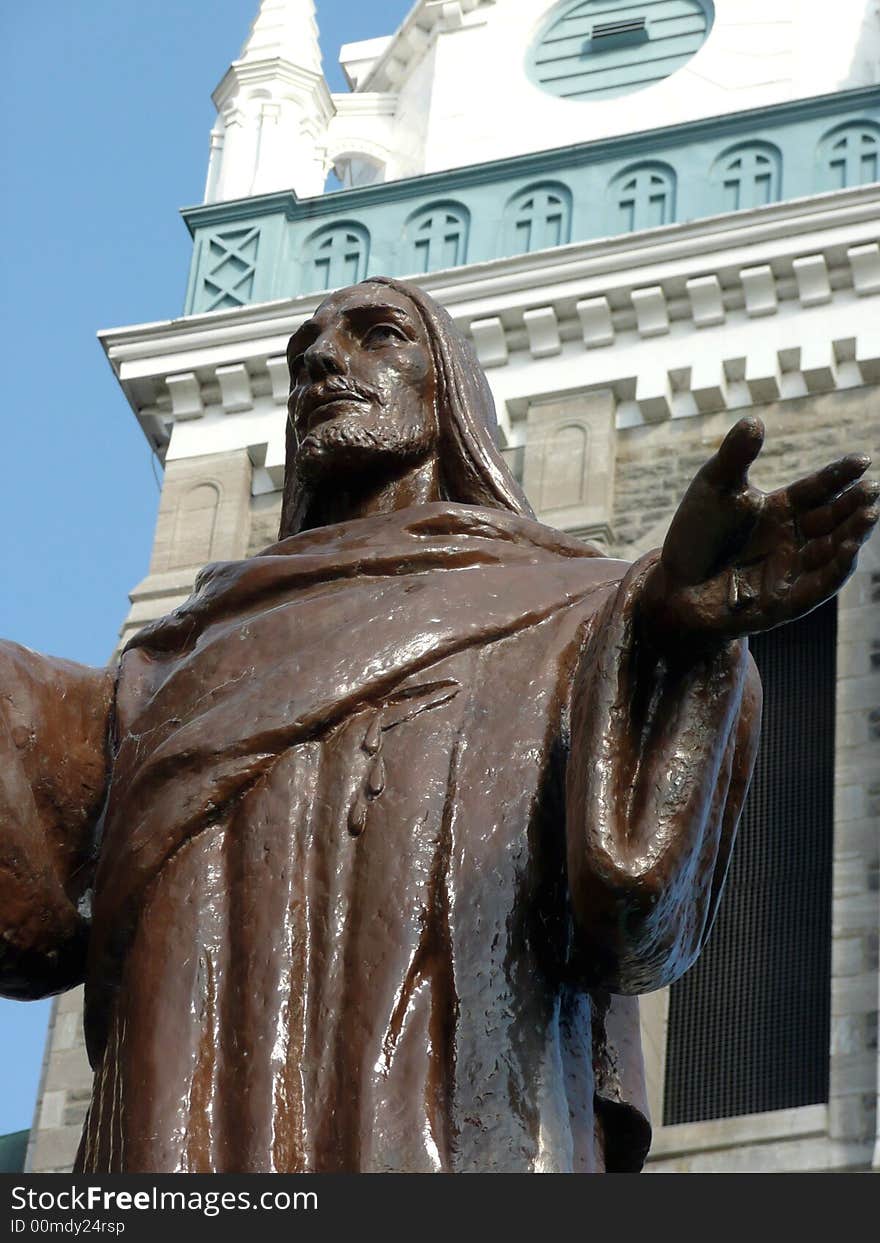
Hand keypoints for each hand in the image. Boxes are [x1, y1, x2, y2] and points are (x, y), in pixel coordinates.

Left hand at [642, 417, 878, 644]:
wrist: (674, 585)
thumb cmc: (695, 535)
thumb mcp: (713, 489)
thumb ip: (734, 457)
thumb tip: (755, 420)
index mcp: (781, 509)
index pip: (817, 489)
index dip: (840, 476)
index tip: (862, 461)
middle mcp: (793, 539)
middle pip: (832, 520)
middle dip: (853, 506)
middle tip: (872, 491)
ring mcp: (792, 570)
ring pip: (832, 552)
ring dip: (852, 535)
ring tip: (868, 515)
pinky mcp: (785, 603)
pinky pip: (818, 586)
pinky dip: (836, 569)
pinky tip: (849, 550)